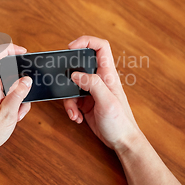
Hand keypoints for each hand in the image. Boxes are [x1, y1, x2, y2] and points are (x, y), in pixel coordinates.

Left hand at [0, 43, 32, 159]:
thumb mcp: (8, 115)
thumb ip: (18, 95)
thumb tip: (26, 79)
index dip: (8, 47)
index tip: (23, 52)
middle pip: (4, 69)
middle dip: (19, 82)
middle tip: (24, 98)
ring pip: (7, 84)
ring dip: (17, 96)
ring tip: (17, 114)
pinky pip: (3, 93)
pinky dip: (12, 102)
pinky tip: (13, 117)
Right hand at [63, 36, 141, 152]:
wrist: (122, 142)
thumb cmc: (121, 122)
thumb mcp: (107, 101)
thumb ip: (92, 84)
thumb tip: (75, 74)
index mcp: (108, 75)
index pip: (100, 47)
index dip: (86, 41)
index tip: (71, 47)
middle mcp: (100, 80)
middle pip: (80, 65)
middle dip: (69, 74)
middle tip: (62, 81)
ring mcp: (92, 91)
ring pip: (72, 85)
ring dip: (68, 99)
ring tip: (74, 112)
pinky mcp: (86, 103)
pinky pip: (72, 100)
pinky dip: (71, 109)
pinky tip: (77, 118)